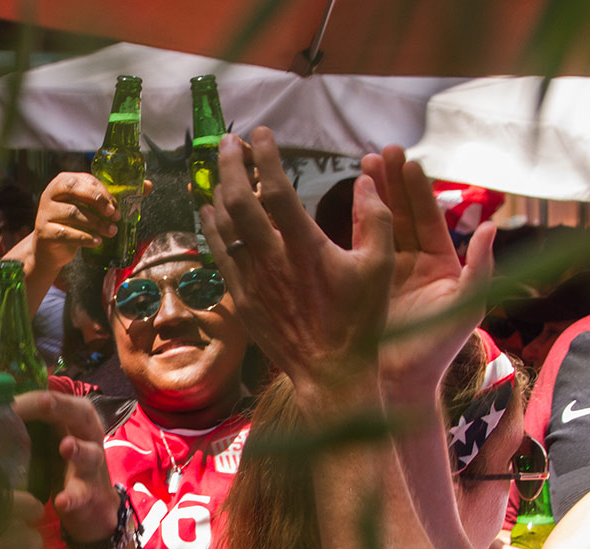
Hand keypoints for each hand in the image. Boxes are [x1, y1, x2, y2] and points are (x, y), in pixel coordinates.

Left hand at [12, 391, 118, 544]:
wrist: (91, 506)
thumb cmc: (62, 464)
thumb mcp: (47, 440)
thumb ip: (25, 425)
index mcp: (74, 419)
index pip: (55, 401)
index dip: (33, 400)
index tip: (9, 404)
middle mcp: (87, 437)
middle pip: (82, 414)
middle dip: (63, 407)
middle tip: (44, 402)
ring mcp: (91, 466)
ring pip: (90, 454)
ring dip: (78, 449)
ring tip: (66, 447)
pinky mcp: (90, 494)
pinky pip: (83, 494)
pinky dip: (73, 497)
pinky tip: (61, 500)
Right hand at [31, 173, 153, 273]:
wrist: (50, 249)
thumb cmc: (74, 223)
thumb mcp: (91, 208)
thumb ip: (115, 197)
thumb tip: (148, 185)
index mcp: (63, 182)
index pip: (85, 180)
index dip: (103, 191)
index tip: (117, 206)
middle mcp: (51, 194)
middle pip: (74, 189)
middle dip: (98, 200)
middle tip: (116, 215)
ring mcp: (45, 213)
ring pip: (73, 214)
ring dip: (96, 223)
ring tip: (112, 232)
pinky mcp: (44, 232)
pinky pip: (66, 233)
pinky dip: (84, 238)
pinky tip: (96, 242)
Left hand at [200, 128, 394, 397]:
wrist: (329, 373)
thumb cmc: (359, 322)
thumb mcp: (379, 268)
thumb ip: (376, 218)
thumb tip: (367, 180)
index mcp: (305, 248)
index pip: (276, 190)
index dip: (265, 157)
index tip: (261, 134)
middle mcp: (271, 260)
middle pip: (238, 201)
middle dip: (231, 165)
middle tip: (231, 141)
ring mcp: (251, 280)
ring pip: (222, 226)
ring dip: (217, 191)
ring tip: (220, 167)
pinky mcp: (241, 298)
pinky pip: (219, 254)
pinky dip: (212, 227)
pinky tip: (210, 210)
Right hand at [368, 146, 495, 396]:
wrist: (397, 382)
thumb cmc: (436, 350)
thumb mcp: (465, 307)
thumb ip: (480, 268)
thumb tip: (489, 227)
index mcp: (440, 264)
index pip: (428, 217)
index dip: (417, 188)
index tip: (407, 160)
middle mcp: (412, 263)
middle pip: (402, 212)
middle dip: (391, 181)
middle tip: (380, 151)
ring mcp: (384, 272)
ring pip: (378, 223)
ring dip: (371, 194)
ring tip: (361, 165)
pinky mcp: (361, 283)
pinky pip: (357, 246)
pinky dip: (351, 222)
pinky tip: (342, 201)